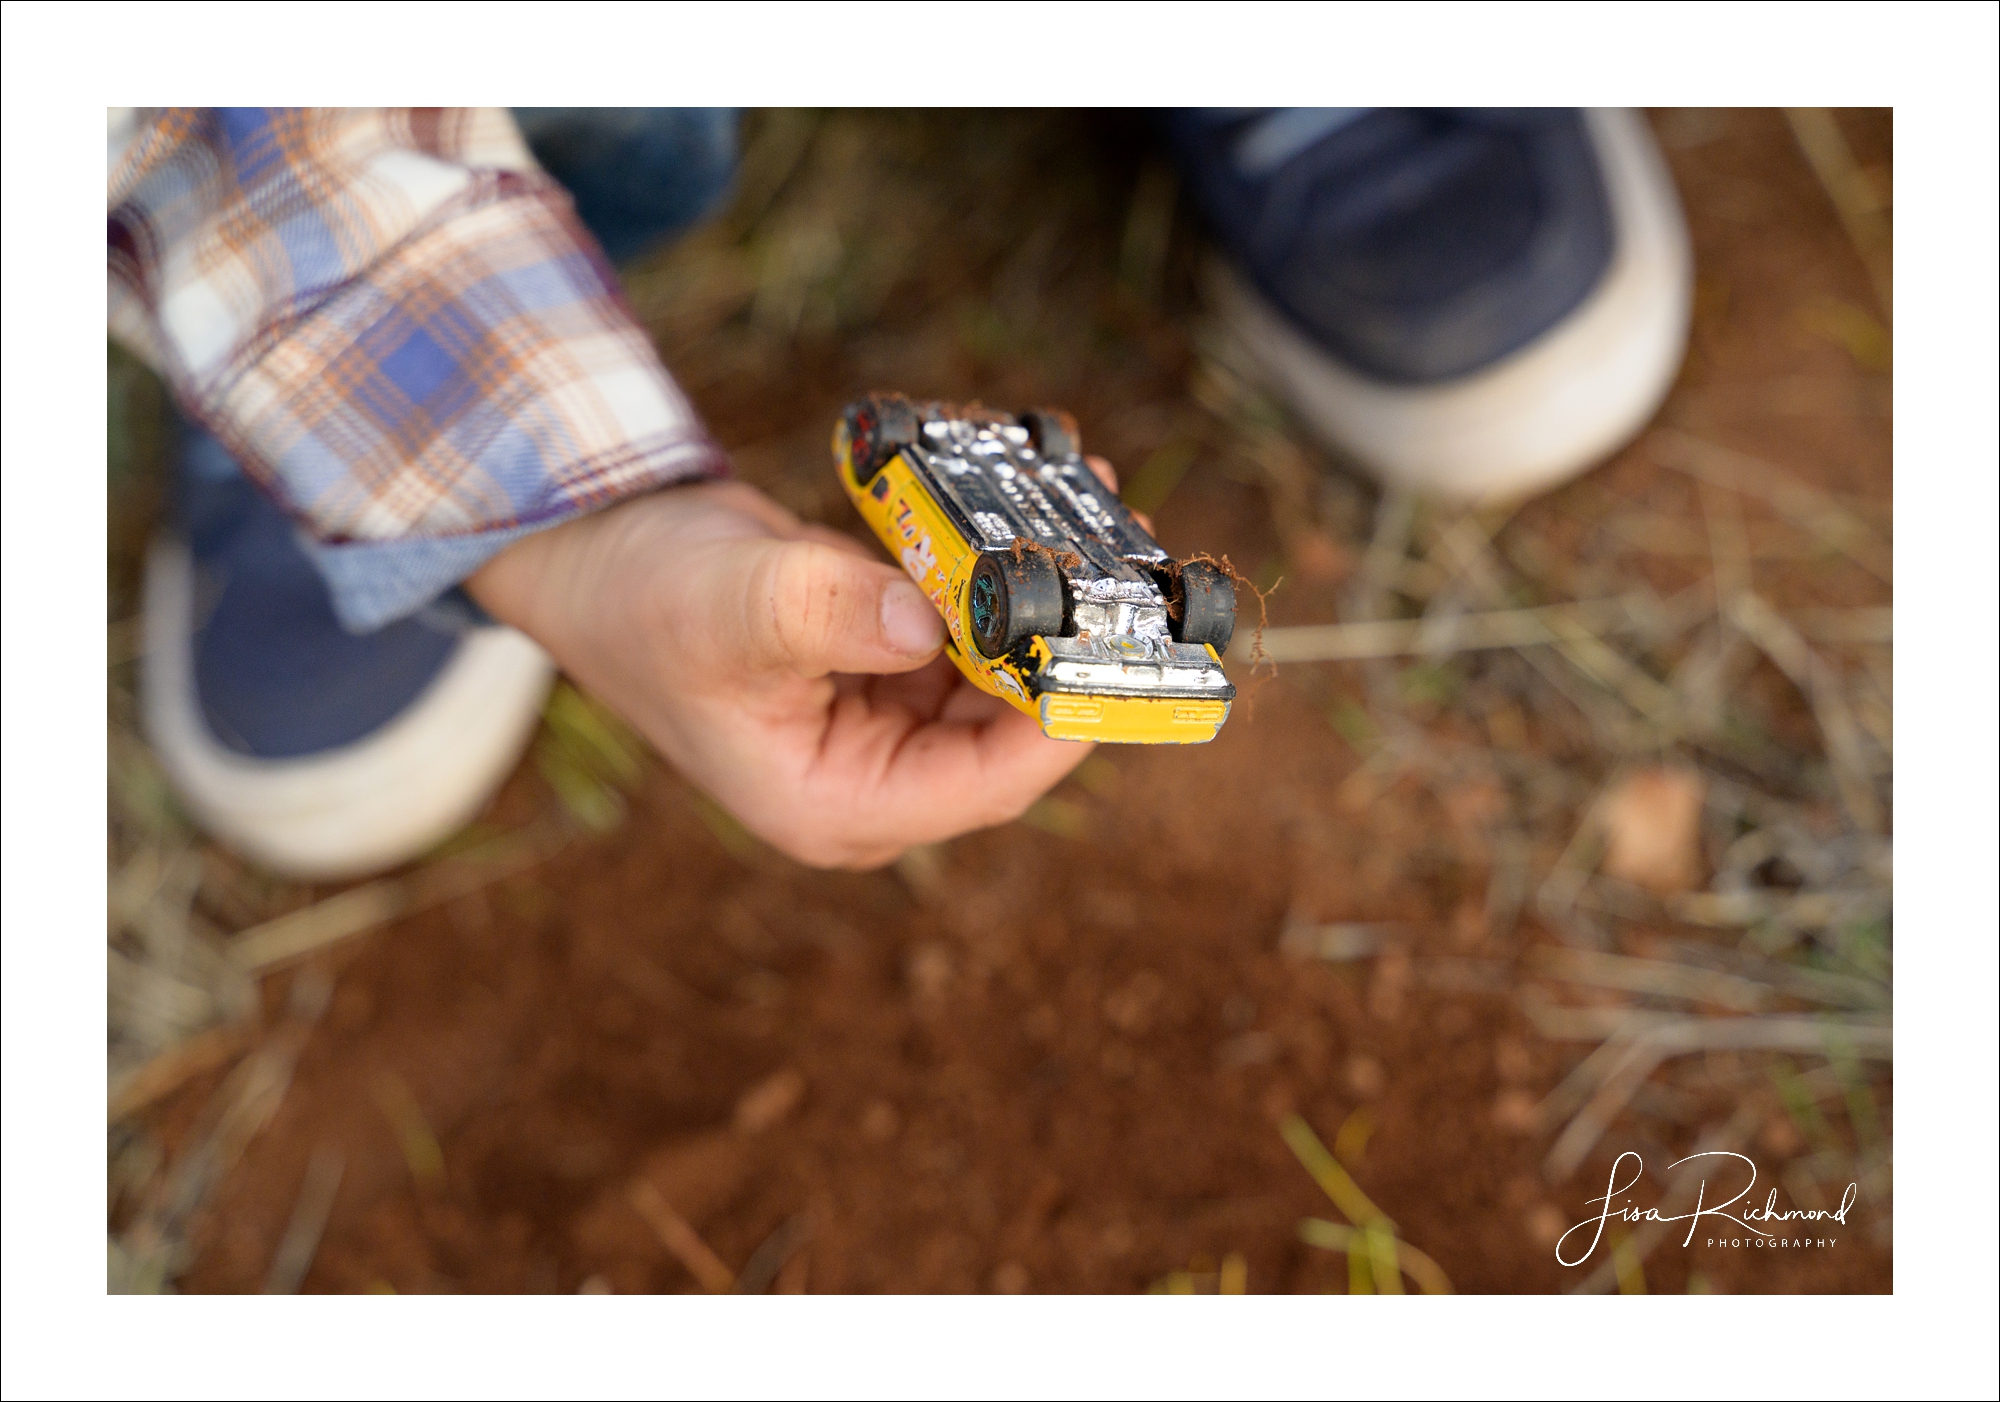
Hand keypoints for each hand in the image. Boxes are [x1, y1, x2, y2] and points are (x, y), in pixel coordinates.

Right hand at [467, 466, 1127, 868]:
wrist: (599, 555)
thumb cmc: (641, 599)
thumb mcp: (729, 604)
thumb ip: (826, 614)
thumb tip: (927, 620)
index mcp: (836, 804)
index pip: (983, 787)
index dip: (1060, 724)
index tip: (1109, 649)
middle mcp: (876, 777)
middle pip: (1012, 733)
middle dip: (1067, 652)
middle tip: (1122, 570)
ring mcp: (890, 722)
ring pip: (1004, 675)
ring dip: (1046, 607)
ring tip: (1098, 525)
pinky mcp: (896, 665)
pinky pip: (975, 631)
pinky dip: (1005, 580)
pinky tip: (1041, 517)